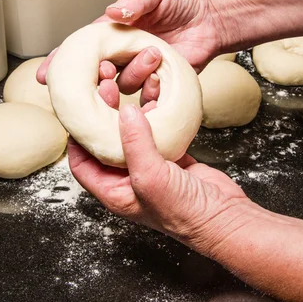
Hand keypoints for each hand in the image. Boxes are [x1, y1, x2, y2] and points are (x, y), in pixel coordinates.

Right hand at [36, 0, 228, 96]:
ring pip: (120, 84)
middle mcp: (121, 55)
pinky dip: (150, 86)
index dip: (62, 62)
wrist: (210, 19)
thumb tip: (113, 11)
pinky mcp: (157, 85)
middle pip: (94, 74)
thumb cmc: (181, 1)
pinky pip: (145, 94)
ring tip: (153, 53)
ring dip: (132, 73)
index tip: (45, 75)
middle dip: (91, 78)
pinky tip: (160, 73)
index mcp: (112, 33)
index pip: (81, 49)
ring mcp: (138, 72)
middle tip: (104, 71)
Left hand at [67, 102, 252, 252]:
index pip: (82, 161)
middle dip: (104, 113)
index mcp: (113, 191)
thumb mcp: (151, 178)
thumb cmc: (184, 212)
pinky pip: (157, 130)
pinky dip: (156, 112)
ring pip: (133, 132)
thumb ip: (135, 144)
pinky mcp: (171, 157)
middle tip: (106, 86)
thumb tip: (124, 111)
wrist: (224, 218)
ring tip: (131, 83)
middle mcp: (127, 178)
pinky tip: (156, 95)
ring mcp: (150, 166)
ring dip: (132, 108)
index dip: (78, 135)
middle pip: (106, 140)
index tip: (80, 108)